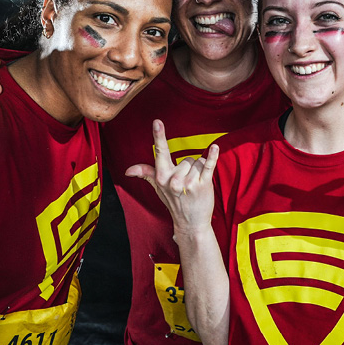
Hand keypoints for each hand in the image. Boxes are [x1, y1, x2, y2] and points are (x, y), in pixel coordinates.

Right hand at [125, 119, 218, 241]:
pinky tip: (215, 147)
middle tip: (187, 185)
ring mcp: (189, 182)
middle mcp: (174, 179)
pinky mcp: (204, 184)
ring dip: (199, 171)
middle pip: (187, 158)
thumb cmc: (174, 202)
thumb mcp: (158, 188)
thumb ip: (146, 173)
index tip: (157, 121)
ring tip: (195, 187)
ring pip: (198, 161)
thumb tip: (128, 170)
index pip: (161, 152)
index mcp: (162, 177)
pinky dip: (213, 156)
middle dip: (190, 168)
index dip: (159, 136)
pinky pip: (208, 165)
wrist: (191, 223)